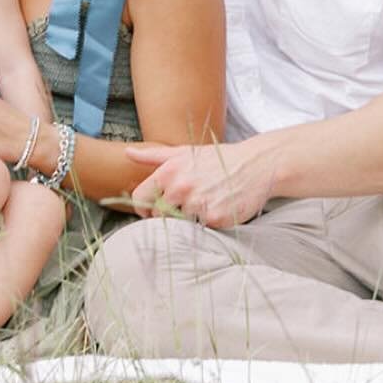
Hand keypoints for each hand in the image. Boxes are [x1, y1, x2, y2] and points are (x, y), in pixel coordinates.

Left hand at [126, 139, 276, 227]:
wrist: (254, 165)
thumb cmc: (216, 159)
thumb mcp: (185, 152)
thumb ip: (153, 155)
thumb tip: (127, 152)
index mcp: (169, 170)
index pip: (140, 198)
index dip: (143, 208)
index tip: (151, 211)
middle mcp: (181, 187)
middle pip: (158, 215)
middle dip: (167, 215)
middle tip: (184, 207)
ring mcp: (197, 203)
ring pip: (180, 224)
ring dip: (189, 219)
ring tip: (205, 203)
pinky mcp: (214, 218)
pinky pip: (201, 230)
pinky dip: (207, 224)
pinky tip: (217, 209)